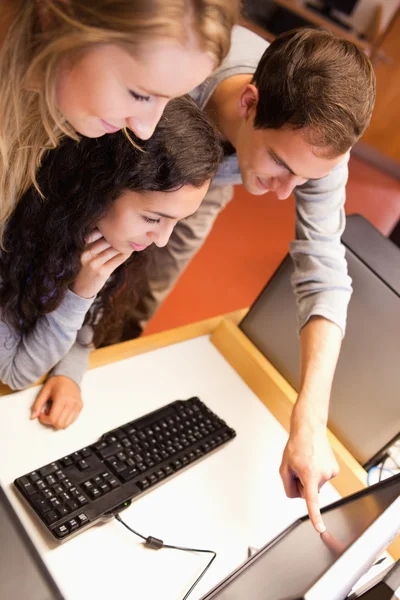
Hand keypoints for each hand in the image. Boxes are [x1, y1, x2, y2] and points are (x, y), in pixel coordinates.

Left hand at [30, 376, 82, 429]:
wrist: (69, 376)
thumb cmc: (56, 382)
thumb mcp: (44, 391)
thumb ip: (37, 404)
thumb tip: (32, 417)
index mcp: (62, 398)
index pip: (53, 419)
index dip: (44, 419)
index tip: (41, 413)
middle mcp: (72, 403)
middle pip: (60, 424)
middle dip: (51, 422)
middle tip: (48, 412)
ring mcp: (77, 406)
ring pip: (66, 424)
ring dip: (58, 421)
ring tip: (55, 411)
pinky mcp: (80, 407)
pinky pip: (72, 421)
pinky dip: (65, 419)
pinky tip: (61, 411)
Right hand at [71, 228, 131, 298]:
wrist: (80, 288)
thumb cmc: (85, 266)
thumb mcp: (85, 252)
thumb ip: (95, 241)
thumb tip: (114, 228)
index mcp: (81, 245)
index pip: (97, 230)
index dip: (110, 227)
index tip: (120, 223)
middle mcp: (86, 252)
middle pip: (107, 238)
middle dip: (119, 234)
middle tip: (131, 230)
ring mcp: (94, 263)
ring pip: (114, 248)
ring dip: (125, 244)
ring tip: (132, 240)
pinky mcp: (102, 272)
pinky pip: (118, 259)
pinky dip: (125, 253)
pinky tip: (130, 250)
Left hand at [279, 410, 338, 532]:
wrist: (310, 430)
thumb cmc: (296, 447)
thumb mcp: (284, 468)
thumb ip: (288, 486)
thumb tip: (299, 497)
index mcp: (309, 475)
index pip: (312, 500)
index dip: (315, 516)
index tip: (320, 529)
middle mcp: (323, 475)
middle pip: (308, 492)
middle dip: (301, 483)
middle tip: (299, 466)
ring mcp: (331, 472)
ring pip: (315, 485)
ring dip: (309, 476)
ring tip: (307, 460)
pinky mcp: (335, 470)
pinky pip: (321, 478)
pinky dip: (316, 472)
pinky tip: (314, 460)